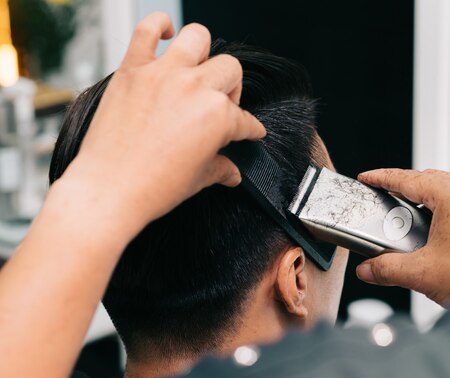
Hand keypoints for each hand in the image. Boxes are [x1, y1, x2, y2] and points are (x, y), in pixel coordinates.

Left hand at [57, 12, 265, 227]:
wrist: (109, 190)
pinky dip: (159, 25)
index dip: (249, 129)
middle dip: (231, 90)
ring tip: (197, 71)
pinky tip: (166, 35)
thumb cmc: (152, 187)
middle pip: (230, 70)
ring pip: (198, 38)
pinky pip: (146, 29)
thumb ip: (220, 168)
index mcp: (218, 116)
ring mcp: (163, 74)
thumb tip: (231, 171)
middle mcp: (194, 88)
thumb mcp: (198, 180)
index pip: (245, 119)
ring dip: (203, 54)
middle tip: (220, 107)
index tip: (249, 131)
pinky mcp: (133, 69)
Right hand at [355, 169, 449, 304]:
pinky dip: (448, 211)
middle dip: (405, 189)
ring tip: (411, 220)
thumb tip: (368, 269)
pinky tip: (439, 233)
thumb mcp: (423, 273)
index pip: (409, 178)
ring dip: (427, 201)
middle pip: (430, 180)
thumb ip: (387, 268)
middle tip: (385, 199)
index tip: (368, 178)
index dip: (383, 177)